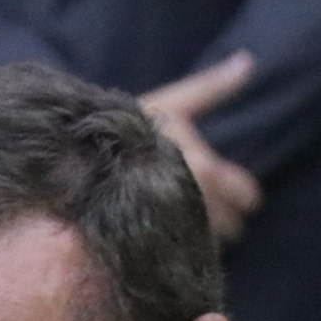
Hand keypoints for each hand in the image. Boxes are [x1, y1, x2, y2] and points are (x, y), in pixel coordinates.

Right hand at [140, 52, 262, 241]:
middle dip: (224, 218)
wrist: (72, 165)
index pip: (248, 196)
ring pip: (209, 244)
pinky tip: (160, 234)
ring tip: (173, 218)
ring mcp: (176, 231)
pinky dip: (178, 249)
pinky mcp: (153, 252)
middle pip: (234, 226)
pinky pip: (183, 258)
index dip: (240, 194)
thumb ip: (211, 88)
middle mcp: (197, 204)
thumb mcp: (171, 104)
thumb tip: (248, 61)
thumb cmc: (124, 131)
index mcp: (208, 170)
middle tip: (196, 204)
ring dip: (200, 236)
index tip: (221, 189)